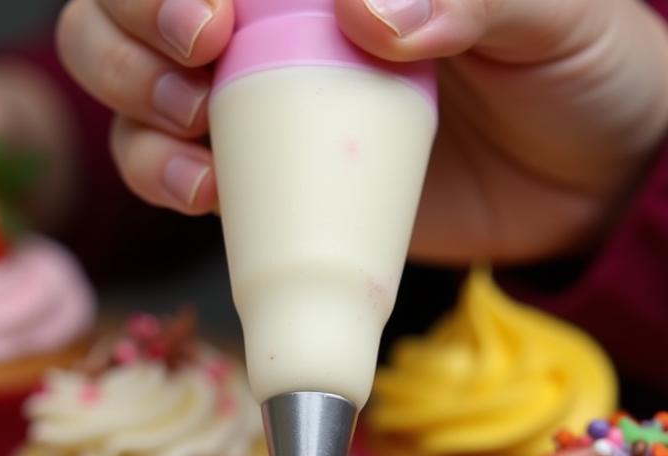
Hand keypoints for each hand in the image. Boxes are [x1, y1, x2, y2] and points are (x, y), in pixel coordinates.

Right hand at [57, 0, 667, 262]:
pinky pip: (163, 166)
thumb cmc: (572, 67)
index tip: (218, 15)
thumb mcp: (549, 11)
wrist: (576, 183)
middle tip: (200, 58)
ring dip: (133, 104)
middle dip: (132, 27)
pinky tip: (202, 191)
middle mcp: (271, 17)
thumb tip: (368, 16)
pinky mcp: (256, 174)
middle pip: (126, 1)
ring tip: (195, 132)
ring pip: (127, 79)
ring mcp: (254, 95)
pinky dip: (157, 176)